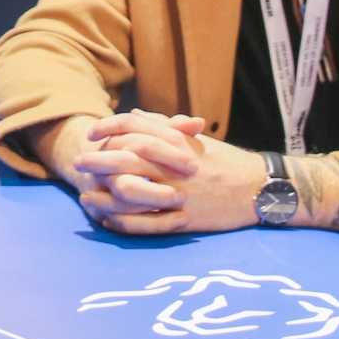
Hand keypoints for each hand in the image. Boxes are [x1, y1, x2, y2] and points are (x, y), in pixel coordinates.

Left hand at [76, 113, 271, 234]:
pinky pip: (147, 222)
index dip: (110, 128)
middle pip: (127, 157)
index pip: (136, 127)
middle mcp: (176, 165)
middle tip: (79, 162)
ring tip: (85, 194)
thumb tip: (137, 116)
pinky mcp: (184, 219)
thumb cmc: (227, 162)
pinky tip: (107, 220)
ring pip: (133, 190)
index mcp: (178, 142)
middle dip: (99, 159)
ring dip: (105, 193)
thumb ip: (165, 127)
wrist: (259, 188)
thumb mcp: (196, 140)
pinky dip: (124, 221)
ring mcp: (179, 193)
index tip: (92, 133)